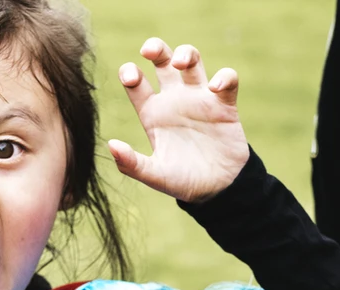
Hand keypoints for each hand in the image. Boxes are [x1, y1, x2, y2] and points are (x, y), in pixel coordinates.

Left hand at [109, 39, 249, 202]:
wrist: (217, 190)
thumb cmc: (182, 181)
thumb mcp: (155, 176)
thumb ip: (132, 164)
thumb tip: (111, 145)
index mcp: (152, 112)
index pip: (136, 83)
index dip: (130, 73)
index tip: (130, 76)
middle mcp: (174, 100)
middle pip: (163, 60)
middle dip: (156, 48)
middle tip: (149, 51)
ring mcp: (199, 99)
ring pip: (192, 61)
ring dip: (186, 53)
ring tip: (181, 63)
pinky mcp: (224, 105)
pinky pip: (227, 80)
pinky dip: (224, 77)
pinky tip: (215, 88)